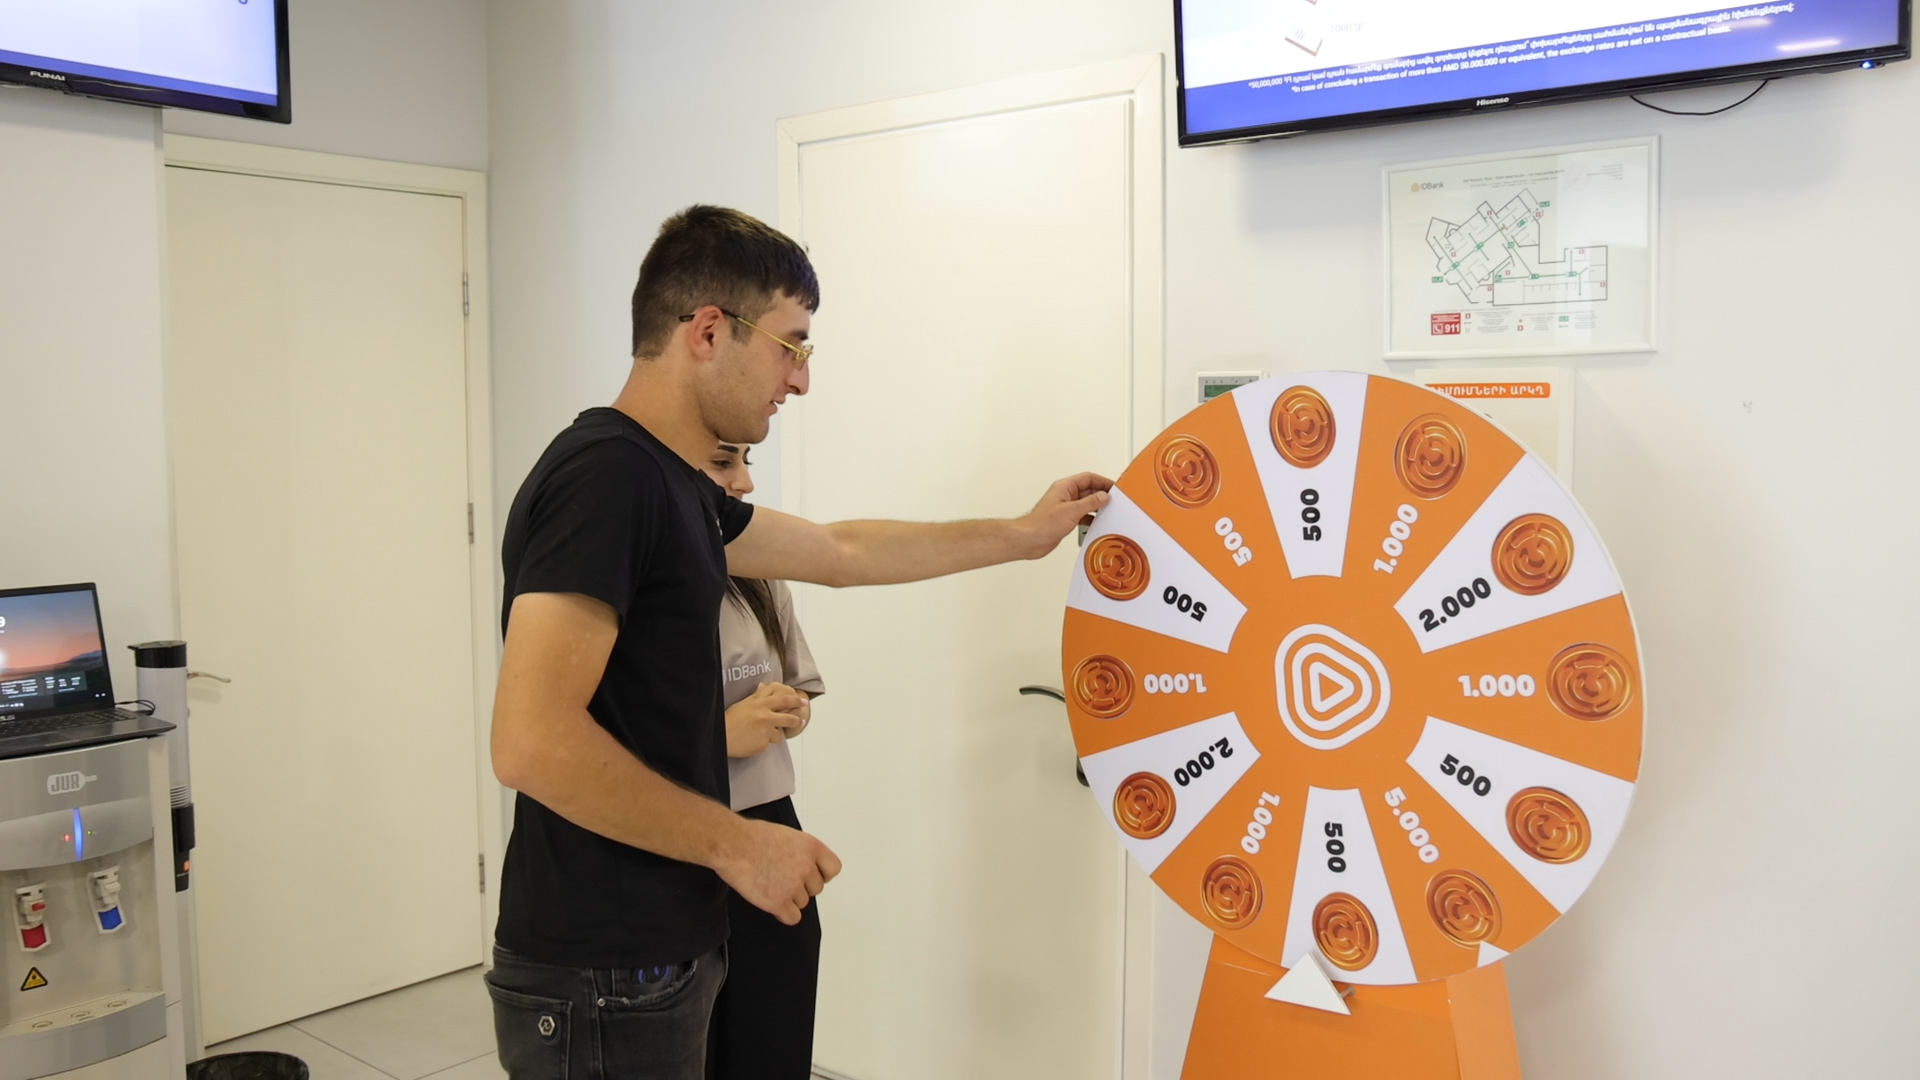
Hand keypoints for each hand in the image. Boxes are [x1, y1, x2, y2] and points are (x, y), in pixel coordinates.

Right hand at [716, 818, 841, 925]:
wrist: (732, 845)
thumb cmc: (751, 836)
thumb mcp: (786, 834)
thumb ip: (799, 850)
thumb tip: (800, 860)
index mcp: (811, 847)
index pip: (833, 869)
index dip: (822, 874)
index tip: (816, 875)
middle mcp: (806, 867)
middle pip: (816, 888)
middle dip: (802, 886)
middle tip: (784, 880)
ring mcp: (793, 886)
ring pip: (803, 902)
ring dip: (790, 898)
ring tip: (772, 887)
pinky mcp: (779, 902)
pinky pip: (792, 917)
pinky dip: (784, 914)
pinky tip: (774, 905)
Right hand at [726, 682, 807, 757]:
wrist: (720, 736)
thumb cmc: (728, 720)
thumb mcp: (743, 703)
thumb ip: (757, 696)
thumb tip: (763, 686)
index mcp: (760, 704)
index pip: (783, 700)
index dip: (795, 701)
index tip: (803, 702)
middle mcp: (765, 717)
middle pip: (789, 719)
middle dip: (796, 720)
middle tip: (800, 721)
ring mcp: (765, 731)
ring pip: (778, 734)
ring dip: (772, 735)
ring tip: (758, 734)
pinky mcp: (763, 744)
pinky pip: (767, 745)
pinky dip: (762, 743)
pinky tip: (751, 741)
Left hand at [1018, 472, 1112, 558]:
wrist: (1030, 540)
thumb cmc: (1042, 524)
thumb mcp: (1071, 510)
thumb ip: (1090, 503)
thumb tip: (1103, 496)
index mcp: (1064, 487)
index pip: (1087, 478)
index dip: (1102, 481)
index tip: (1113, 487)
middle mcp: (1065, 495)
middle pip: (1087, 489)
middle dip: (1101, 494)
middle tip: (1114, 500)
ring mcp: (1065, 508)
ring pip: (1086, 503)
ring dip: (1096, 506)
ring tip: (1107, 510)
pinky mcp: (1065, 520)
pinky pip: (1082, 515)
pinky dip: (1090, 518)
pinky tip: (1096, 522)